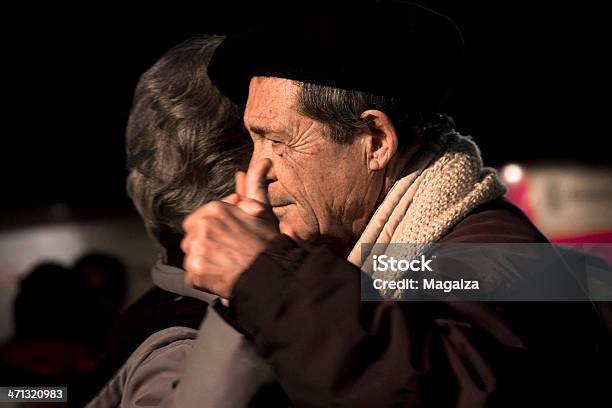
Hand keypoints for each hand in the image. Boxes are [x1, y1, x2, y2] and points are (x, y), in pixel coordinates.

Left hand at [181, 160, 279, 297]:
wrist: (270, 274)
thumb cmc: (267, 244)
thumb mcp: (262, 211)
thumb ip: (256, 185)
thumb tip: (264, 161)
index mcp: (215, 209)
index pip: (200, 220)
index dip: (214, 230)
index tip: (228, 240)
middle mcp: (202, 226)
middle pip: (193, 237)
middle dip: (206, 245)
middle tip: (226, 254)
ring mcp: (197, 249)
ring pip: (193, 255)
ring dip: (205, 261)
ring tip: (225, 265)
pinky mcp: (194, 270)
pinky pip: (192, 275)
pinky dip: (204, 279)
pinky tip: (220, 276)